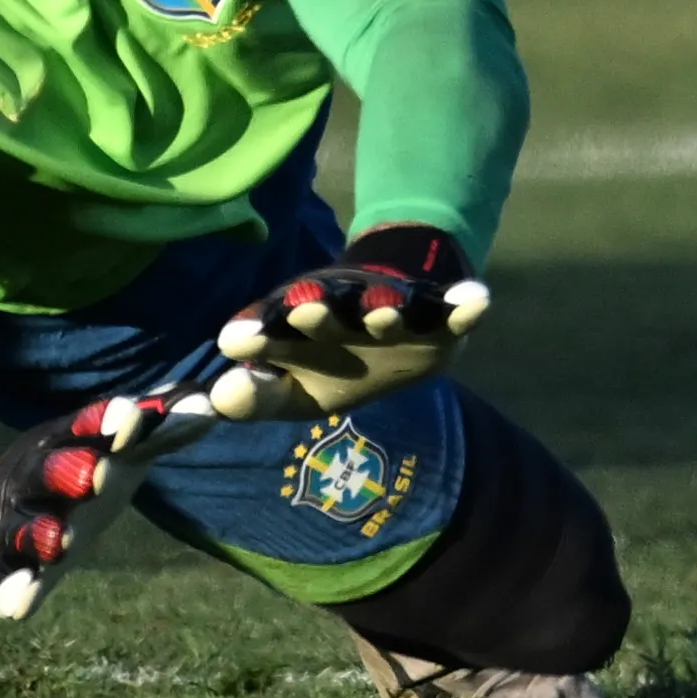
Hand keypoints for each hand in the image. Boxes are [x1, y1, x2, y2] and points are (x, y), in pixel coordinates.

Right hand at [0, 389, 215, 618]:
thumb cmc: (75, 470)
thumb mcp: (113, 449)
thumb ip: (158, 431)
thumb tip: (214, 404)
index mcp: (64, 443)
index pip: (84, 426)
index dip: (105, 422)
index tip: (132, 417)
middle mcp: (36, 478)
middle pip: (51, 472)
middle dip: (71, 471)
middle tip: (94, 474)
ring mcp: (15, 522)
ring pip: (25, 527)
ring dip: (41, 533)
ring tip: (60, 544)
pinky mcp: (2, 566)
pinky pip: (2, 580)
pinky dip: (10, 592)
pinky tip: (16, 608)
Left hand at [207, 223, 490, 420]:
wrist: (393, 313)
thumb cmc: (330, 358)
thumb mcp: (292, 386)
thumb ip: (257, 396)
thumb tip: (219, 397)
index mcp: (296, 327)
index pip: (270, 326)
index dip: (255, 332)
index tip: (234, 341)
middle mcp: (340, 311)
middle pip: (325, 308)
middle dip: (316, 310)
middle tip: (306, 308)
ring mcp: (390, 312)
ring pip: (385, 307)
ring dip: (385, 308)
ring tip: (386, 311)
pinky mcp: (436, 316)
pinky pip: (452, 308)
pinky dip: (464, 304)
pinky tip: (477, 299)